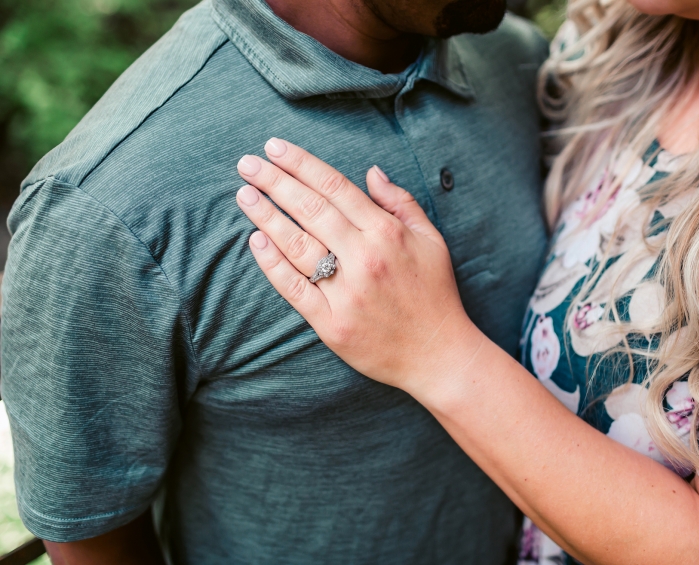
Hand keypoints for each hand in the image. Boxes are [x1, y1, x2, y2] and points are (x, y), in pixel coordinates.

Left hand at [235, 138, 484, 392]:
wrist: (438, 354)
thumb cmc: (435, 294)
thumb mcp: (431, 240)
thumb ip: (400, 203)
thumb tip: (371, 171)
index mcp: (387, 233)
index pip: (335, 187)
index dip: (302, 164)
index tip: (275, 148)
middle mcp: (364, 258)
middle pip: (310, 209)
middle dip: (275, 182)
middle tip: (247, 163)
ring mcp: (345, 292)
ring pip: (297, 245)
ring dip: (266, 216)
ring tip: (245, 195)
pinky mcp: (331, 323)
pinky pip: (294, 288)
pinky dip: (272, 263)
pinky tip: (256, 241)